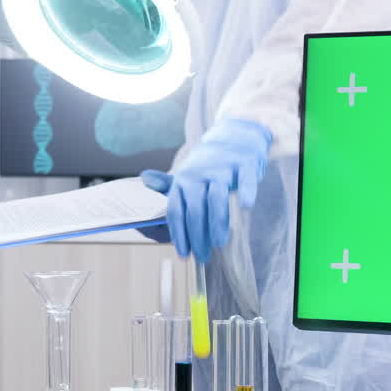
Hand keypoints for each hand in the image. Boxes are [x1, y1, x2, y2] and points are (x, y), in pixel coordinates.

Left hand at [141, 119, 271, 262]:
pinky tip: (245, 207)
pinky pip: (245, 179)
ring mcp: (222, 168)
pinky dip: (246, 192)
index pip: (176, 210)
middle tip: (202, 256)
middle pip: (195, 208)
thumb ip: (169, 185)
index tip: (183, 254)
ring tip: (218, 243)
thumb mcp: (187, 174)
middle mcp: (200, 173)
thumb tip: (144, 178)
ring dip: (217, 222)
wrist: (235, 134)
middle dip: (197, 235)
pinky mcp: (244, 163)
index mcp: (183, 180)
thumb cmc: (210, 164)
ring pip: (217, 198)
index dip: (179, 234)